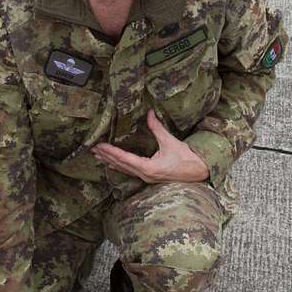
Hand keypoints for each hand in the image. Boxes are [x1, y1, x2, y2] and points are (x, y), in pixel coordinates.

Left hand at [92, 110, 209, 183]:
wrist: (199, 173)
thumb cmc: (187, 159)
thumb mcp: (170, 142)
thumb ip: (157, 128)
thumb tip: (149, 113)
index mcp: (149, 168)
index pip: (125, 158)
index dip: (111, 151)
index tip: (99, 145)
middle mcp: (145, 175)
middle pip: (121, 165)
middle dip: (106, 156)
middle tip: (92, 148)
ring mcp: (147, 178)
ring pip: (124, 170)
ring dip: (110, 162)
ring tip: (97, 156)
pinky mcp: (149, 178)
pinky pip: (130, 172)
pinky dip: (119, 166)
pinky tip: (112, 165)